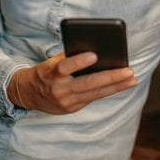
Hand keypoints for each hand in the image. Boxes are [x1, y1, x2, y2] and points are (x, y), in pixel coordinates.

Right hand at [9, 52, 137, 114]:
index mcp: (50, 73)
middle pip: (87, 83)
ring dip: (116, 86)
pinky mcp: (71, 109)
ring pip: (95, 93)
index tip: (94, 55)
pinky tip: (121, 85)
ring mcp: (66, 101)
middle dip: (111, 77)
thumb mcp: (51, 62)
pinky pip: (93, 98)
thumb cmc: (45, 71)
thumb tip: (96, 51)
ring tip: (132, 79)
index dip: (79, 62)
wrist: (28, 94)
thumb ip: (70, 57)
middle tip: (129, 71)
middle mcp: (59, 89)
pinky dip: (107, 91)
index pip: (65, 66)